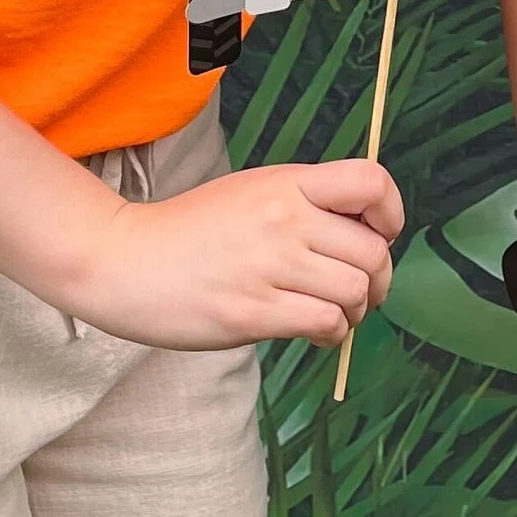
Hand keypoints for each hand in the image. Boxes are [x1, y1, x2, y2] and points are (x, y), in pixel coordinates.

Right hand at [62, 160, 402, 348]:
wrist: (125, 262)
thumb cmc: (191, 231)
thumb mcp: (251, 192)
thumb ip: (305, 203)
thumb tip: (366, 232)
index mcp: (286, 183)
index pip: (372, 182)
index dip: (391, 212)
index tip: (380, 234)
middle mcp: (284, 218)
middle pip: (373, 251)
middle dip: (378, 280)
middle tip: (363, 292)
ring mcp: (269, 266)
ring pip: (355, 292)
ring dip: (356, 311)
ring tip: (334, 314)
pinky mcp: (253, 312)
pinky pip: (326, 323)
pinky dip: (334, 333)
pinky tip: (317, 331)